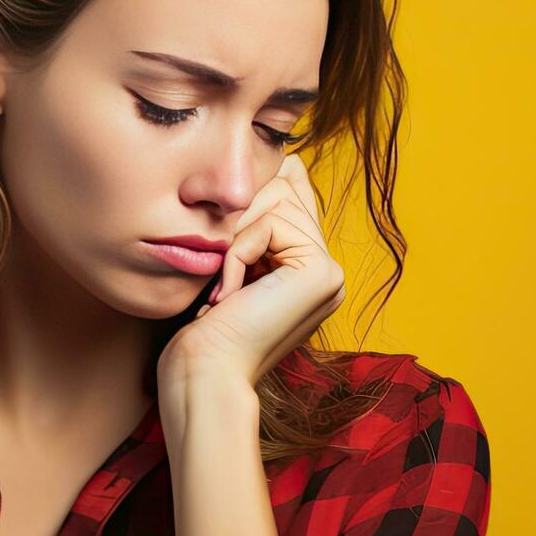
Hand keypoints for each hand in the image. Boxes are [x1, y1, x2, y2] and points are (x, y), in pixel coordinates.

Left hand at [160, 152, 346, 388]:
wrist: (206, 374)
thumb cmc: (205, 329)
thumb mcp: (231, 263)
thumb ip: (254, 222)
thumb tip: (279, 161)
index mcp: (309, 269)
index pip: (294, 192)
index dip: (255, 197)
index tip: (224, 244)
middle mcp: (327, 270)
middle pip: (285, 190)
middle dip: (239, 216)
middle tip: (218, 268)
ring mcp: (330, 272)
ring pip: (277, 202)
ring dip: (235, 238)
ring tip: (223, 286)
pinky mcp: (322, 272)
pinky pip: (270, 224)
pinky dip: (237, 253)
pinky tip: (228, 296)